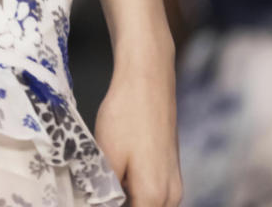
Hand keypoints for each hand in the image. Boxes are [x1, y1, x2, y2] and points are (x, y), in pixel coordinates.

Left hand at [93, 51, 183, 206]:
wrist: (148, 77)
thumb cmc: (126, 114)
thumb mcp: (108, 157)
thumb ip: (106, 192)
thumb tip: (103, 203)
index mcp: (155, 197)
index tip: (96, 199)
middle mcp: (172, 195)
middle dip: (123, 204)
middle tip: (98, 193)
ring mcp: (175, 180)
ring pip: (151, 205)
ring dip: (131, 199)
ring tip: (107, 184)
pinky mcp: (172, 166)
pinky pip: (156, 192)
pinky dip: (138, 190)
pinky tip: (120, 174)